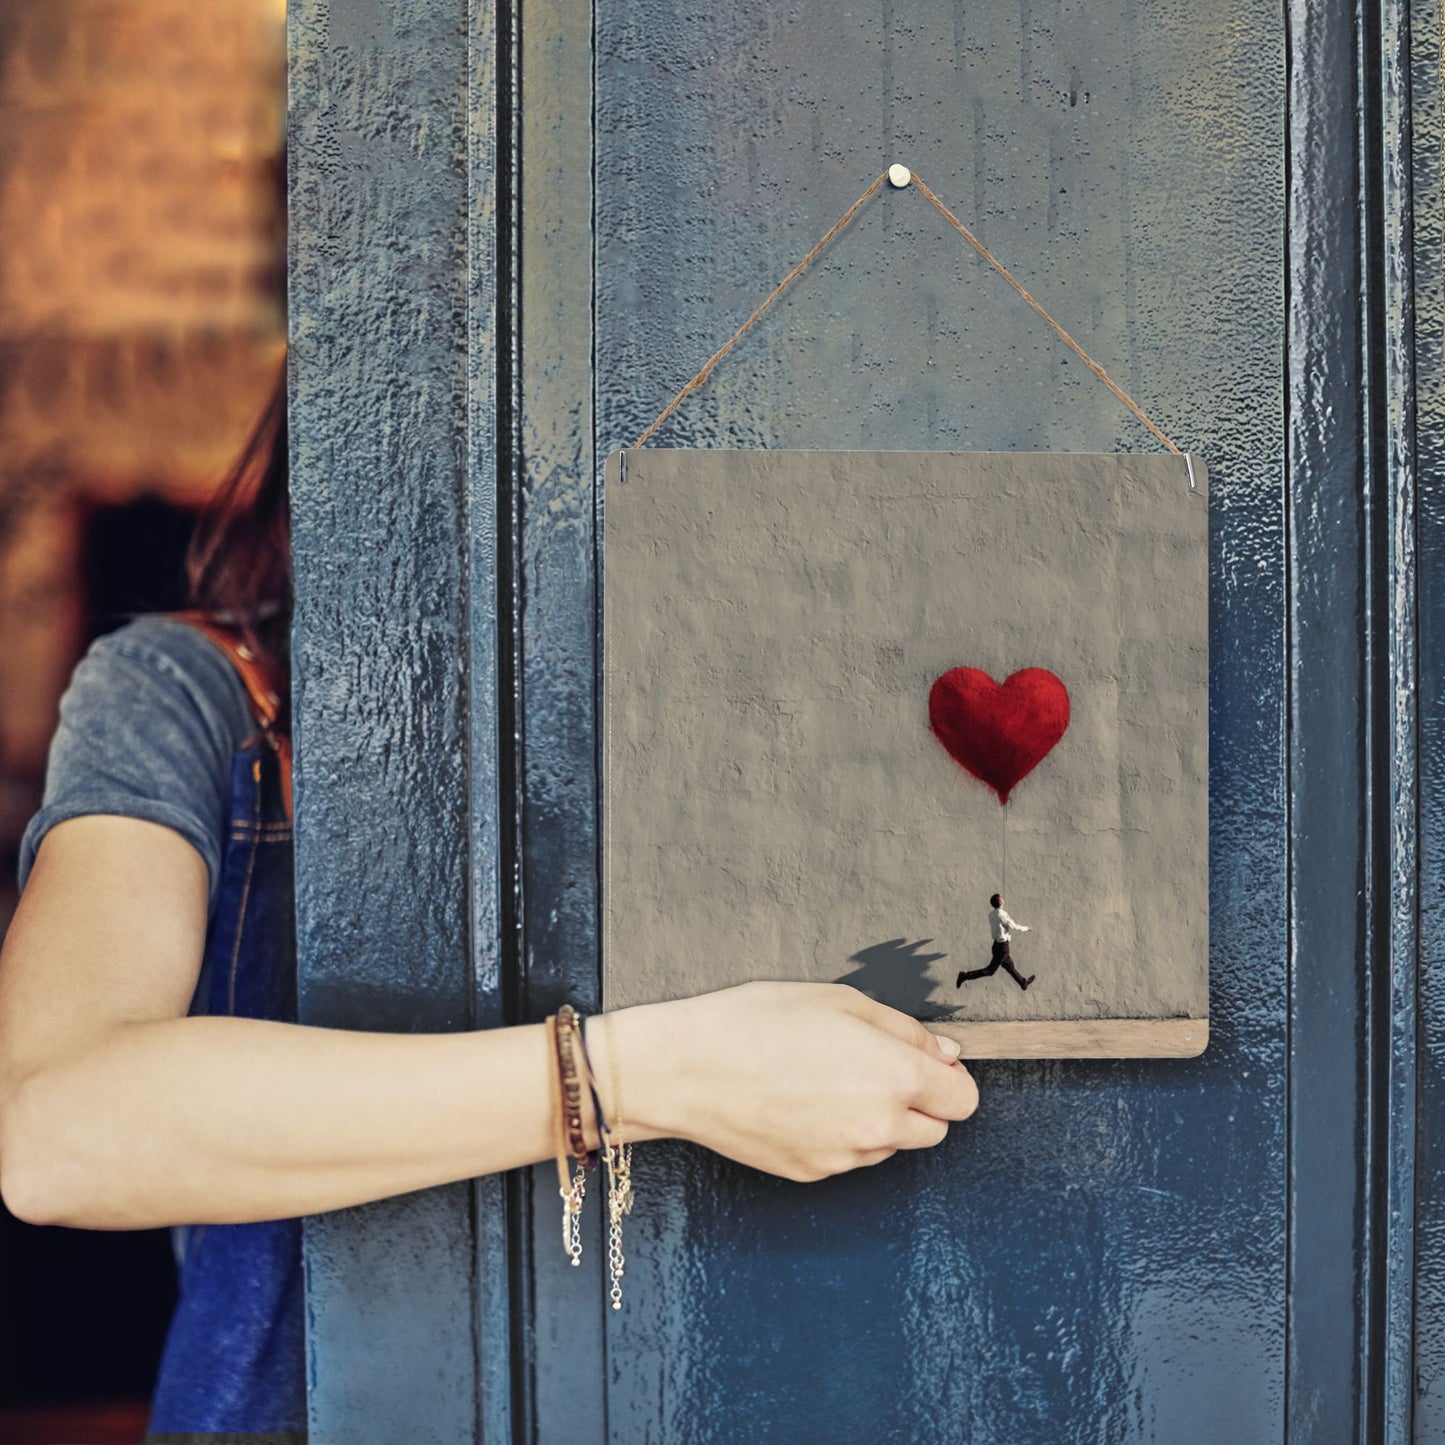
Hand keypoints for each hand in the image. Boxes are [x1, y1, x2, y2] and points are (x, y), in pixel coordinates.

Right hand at [600, 981, 977, 1182]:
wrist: (688, 1069)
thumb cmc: (757, 1022)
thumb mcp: (839, 1001)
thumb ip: (904, 1031)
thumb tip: (946, 1054)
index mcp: (894, 1078)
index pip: (963, 1100)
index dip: (949, 1078)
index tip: (926, 1062)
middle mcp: (878, 1128)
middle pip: (935, 1131)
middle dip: (919, 1103)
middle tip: (874, 1067)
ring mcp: (844, 1158)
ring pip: (890, 1147)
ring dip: (879, 1121)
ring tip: (827, 1080)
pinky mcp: (812, 1173)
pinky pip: (848, 1157)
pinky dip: (840, 1135)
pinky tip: (802, 1101)